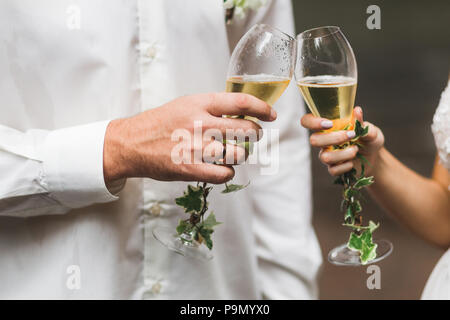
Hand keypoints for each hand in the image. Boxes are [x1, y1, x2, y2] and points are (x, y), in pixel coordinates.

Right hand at [103, 93, 275, 185]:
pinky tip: (219, 167)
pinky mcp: (191, 168)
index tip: (271, 115)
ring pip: (239, 153)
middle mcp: (200, 123)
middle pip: (247, 130)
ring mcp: (196, 147)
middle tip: (252, 136)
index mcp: (200, 103)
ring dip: (240, 154)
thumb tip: (243, 114)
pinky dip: (227, 172)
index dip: (262, 109)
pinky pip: (225, 173)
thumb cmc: (161, 123)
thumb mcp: (186, 104)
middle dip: (256, 135)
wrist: (132, 143)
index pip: (242, 102)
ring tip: (230, 153)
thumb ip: (213, 107)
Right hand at [300, 106, 383, 175]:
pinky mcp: (333, 168)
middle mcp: (324, 141)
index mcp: (328, 127)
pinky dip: (346, 166)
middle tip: (351, 136)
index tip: (329, 124)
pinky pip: (333, 170)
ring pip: (325, 157)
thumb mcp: (370, 129)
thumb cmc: (368, 139)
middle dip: (333, 138)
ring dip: (343, 153)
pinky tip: (352, 162)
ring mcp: (327, 155)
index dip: (312, 122)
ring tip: (355, 150)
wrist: (374, 157)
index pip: (307, 121)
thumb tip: (357, 111)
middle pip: (313, 140)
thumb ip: (362, 123)